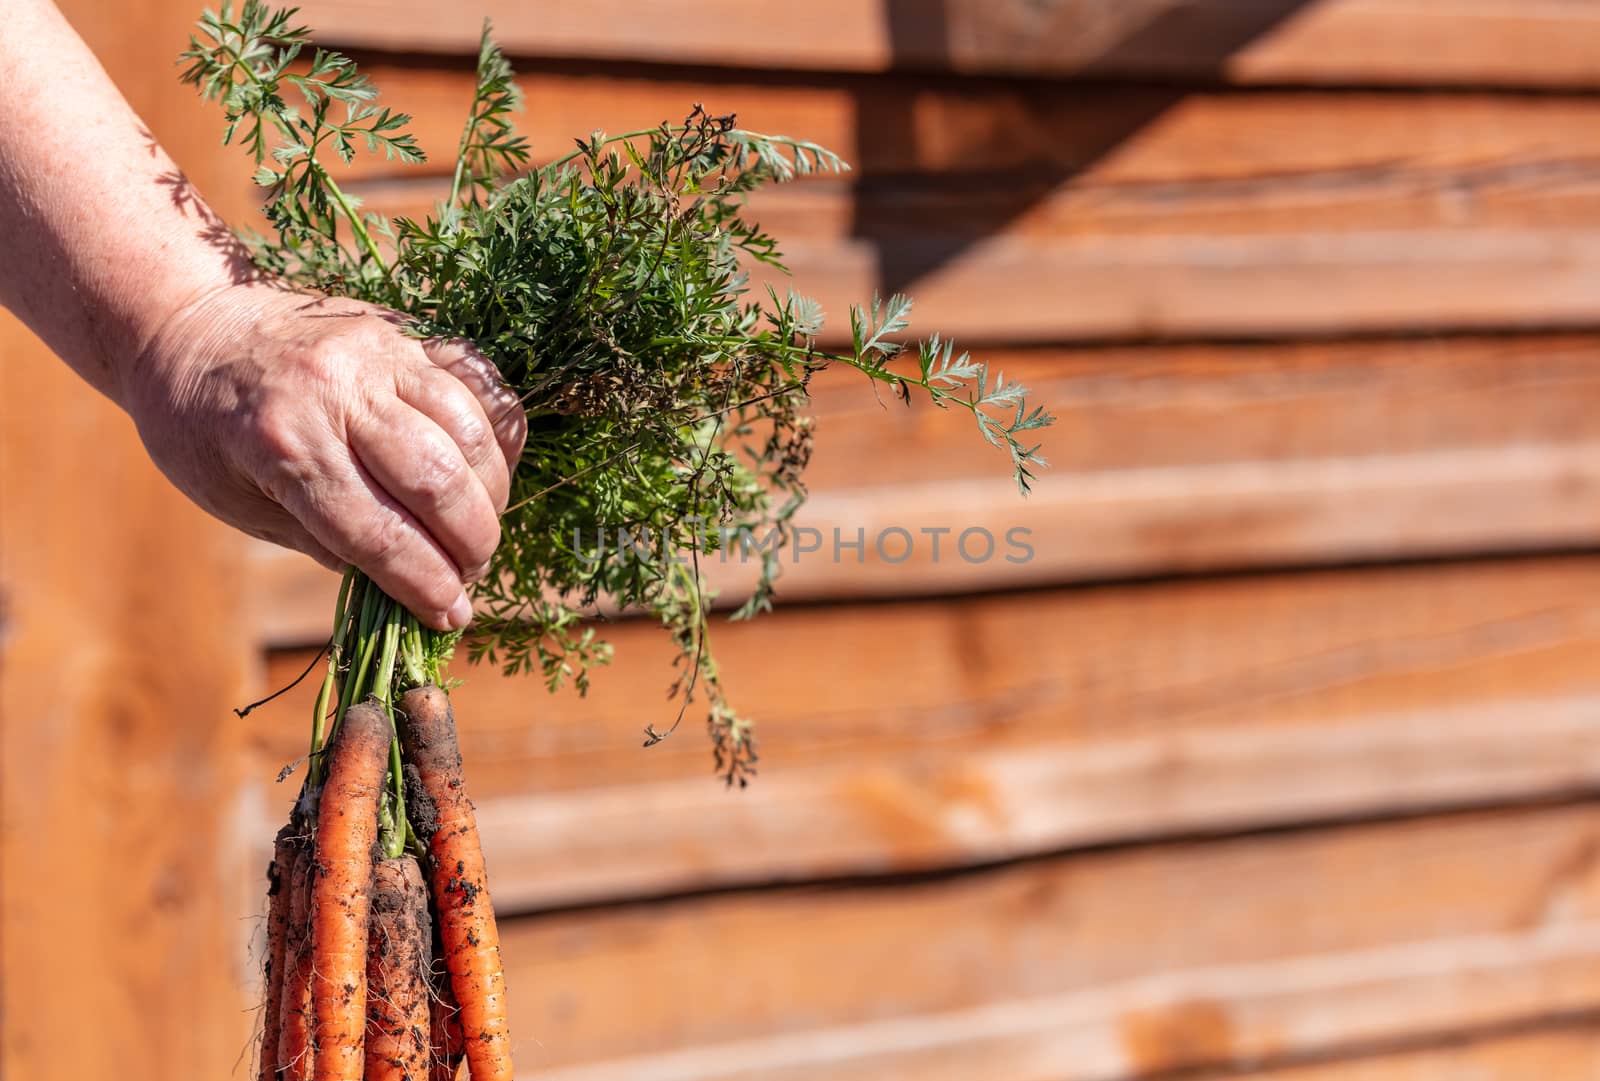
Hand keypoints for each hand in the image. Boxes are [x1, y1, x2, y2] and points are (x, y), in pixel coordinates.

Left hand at [123, 281, 526, 630]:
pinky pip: (477, 383)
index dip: (424, 585)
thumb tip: (399, 580)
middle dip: (469, 545)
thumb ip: (318, 539)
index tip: (451, 617)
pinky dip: (497, 434)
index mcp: (280, 442)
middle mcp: (336, 390)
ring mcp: (378, 351)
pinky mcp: (405, 332)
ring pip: (469, 432)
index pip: (377, 532)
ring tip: (479, 529)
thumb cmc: (200, 423)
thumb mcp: (235, 499)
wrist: (185, 318)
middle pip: (436, 482)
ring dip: (491, 495)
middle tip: (469, 575)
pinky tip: (489, 472)